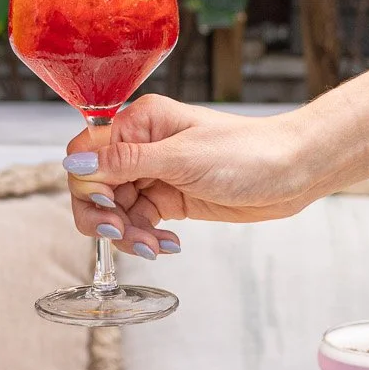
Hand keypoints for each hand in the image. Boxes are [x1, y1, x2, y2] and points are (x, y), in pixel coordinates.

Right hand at [62, 97, 308, 257]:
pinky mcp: (170, 198)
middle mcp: (142, 146)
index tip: (107, 207)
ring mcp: (156, 173)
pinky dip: (147, 237)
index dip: (88, 185)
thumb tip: (74, 165)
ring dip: (128, 233)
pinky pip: (140, 221)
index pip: (87, 153)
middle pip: (95, 185)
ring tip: (155, 246)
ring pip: (116, 209)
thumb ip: (125, 163)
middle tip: (124, 234)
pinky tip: (169, 245)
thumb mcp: (182, 159)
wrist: (294, 171)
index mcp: (140, 122)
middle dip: (104, 215)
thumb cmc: (248, 152)